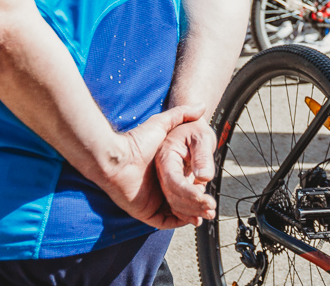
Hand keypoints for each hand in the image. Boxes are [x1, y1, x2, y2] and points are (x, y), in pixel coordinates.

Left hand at [92, 103, 206, 229]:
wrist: (116, 159)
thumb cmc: (136, 142)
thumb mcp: (162, 124)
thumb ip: (181, 114)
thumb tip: (202, 106)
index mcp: (165, 171)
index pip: (186, 183)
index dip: (200, 187)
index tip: (211, 188)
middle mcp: (160, 187)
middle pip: (185, 201)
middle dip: (200, 204)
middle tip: (212, 205)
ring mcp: (152, 200)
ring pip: (178, 212)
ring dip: (193, 214)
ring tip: (207, 212)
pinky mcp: (145, 212)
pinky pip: (165, 221)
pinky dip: (179, 222)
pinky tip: (192, 219)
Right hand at [154, 115, 215, 223]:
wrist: (189, 129)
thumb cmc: (194, 129)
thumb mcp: (201, 136)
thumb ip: (202, 156)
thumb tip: (204, 177)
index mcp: (165, 158)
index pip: (173, 181)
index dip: (188, 193)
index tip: (205, 199)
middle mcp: (161, 171)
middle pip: (172, 195)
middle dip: (192, 206)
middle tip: (211, 209)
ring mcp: (165, 180)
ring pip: (173, 202)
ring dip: (191, 212)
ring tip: (209, 214)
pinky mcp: (172, 185)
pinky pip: (176, 201)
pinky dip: (187, 211)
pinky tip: (200, 215)